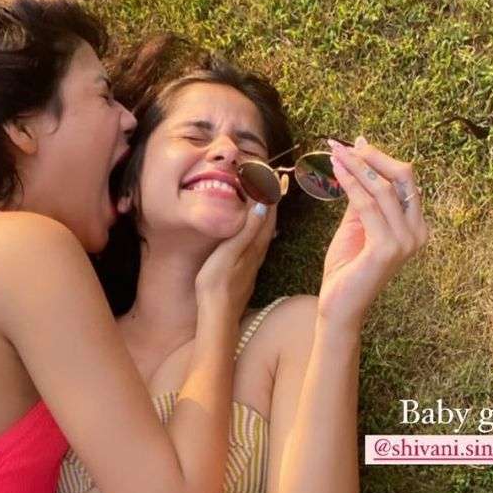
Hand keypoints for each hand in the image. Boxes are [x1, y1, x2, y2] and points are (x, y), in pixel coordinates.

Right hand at [194, 183, 283, 321]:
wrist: (218, 317)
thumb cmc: (218, 284)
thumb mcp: (230, 252)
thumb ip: (247, 229)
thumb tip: (263, 204)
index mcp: (255, 245)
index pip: (268, 213)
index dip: (271, 194)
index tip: (274, 175)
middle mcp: (258, 254)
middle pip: (269, 222)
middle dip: (271, 202)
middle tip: (272, 182)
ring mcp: (253, 265)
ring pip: (264, 234)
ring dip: (265, 216)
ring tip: (265, 201)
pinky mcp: (246, 273)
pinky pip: (256, 244)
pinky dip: (258, 231)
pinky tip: (254, 233)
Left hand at [317, 137, 426, 329]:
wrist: (339, 305)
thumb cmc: (348, 266)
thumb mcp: (358, 223)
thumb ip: (364, 194)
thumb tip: (361, 156)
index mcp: (416, 226)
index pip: (405, 181)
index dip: (381, 158)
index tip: (355, 144)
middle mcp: (418, 233)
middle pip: (402, 177)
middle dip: (372, 157)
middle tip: (344, 145)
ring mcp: (406, 242)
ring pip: (382, 188)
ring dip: (356, 167)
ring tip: (335, 154)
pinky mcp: (387, 249)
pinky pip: (367, 206)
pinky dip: (351, 185)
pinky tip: (337, 172)